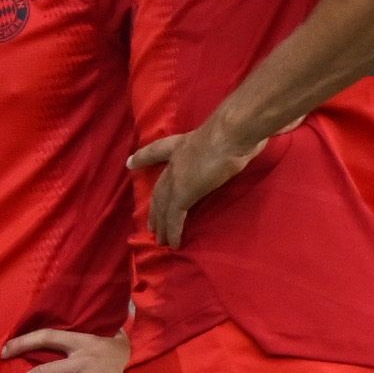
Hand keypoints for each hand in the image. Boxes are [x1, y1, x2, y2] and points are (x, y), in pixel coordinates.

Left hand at [128, 121, 266, 249]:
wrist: (231, 133)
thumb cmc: (234, 130)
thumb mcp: (223, 134)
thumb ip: (224, 142)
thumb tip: (242, 146)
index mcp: (181, 144)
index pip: (157, 151)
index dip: (143, 157)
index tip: (131, 163)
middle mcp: (175, 161)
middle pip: (159, 189)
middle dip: (155, 207)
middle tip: (151, 224)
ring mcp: (176, 178)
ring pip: (163, 206)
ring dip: (161, 224)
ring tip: (159, 239)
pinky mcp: (183, 194)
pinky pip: (175, 217)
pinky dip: (173, 231)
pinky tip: (172, 243)